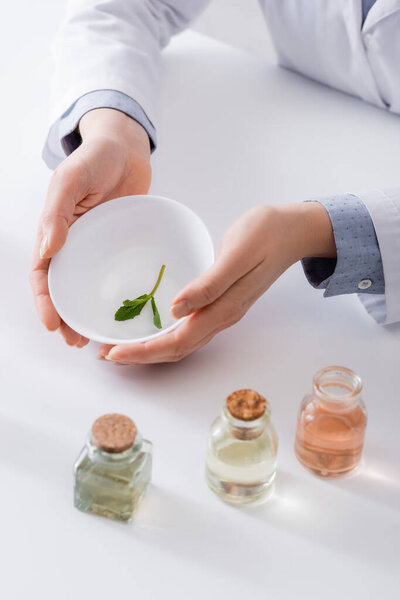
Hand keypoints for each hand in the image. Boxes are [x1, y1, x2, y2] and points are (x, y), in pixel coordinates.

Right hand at [31, 108, 150, 346]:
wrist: (128, 148)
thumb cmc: (95, 158)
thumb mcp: (71, 180)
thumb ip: (57, 213)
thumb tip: (46, 251)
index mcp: (56, 232)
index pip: (44, 274)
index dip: (45, 301)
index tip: (53, 324)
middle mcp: (75, 244)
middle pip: (65, 288)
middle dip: (66, 318)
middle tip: (76, 342)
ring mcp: (98, 248)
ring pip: (89, 287)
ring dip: (89, 313)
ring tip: (96, 338)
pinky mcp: (120, 247)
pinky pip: (115, 275)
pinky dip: (115, 295)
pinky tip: (125, 312)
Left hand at [98, 202, 335, 363]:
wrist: (293, 230)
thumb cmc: (265, 234)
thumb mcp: (236, 254)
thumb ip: (209, 285)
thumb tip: (176, 310)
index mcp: (223, 308)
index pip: (177, 341)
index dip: (143, 351)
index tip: (113, 352)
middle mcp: (222, 316)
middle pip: (177, 348)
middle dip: (141, 355)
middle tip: (106, 354)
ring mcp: (223, 311)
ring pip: (182, 342)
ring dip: (151, 348)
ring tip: (122, 346)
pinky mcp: (223, 302)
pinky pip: (189, 329)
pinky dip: (165, 334)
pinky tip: (152, 326)